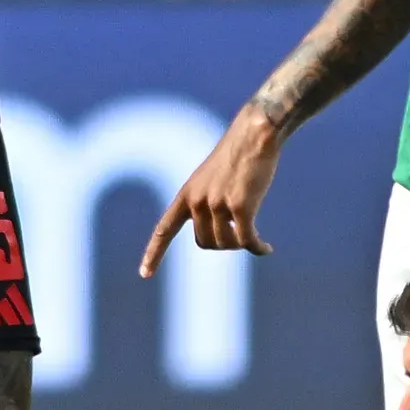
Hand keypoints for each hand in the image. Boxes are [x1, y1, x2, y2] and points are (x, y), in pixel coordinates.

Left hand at [140, 106, 287, 271]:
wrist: (254, 135)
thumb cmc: (236, 155)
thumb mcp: (212, 179)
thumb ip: (208, 204)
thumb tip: (218, 237)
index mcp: (186, 194)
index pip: (164, 229)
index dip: (154, 253)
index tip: (144, 274)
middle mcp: (197, 201)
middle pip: (206, 243)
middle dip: (224, 244)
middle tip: (242, 234)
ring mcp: (217, 204)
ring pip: (227, 243)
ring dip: (242, 244)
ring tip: (254, 234)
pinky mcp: (241, 207)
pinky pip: (247, 240)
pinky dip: (256, 248)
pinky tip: (265, 249)